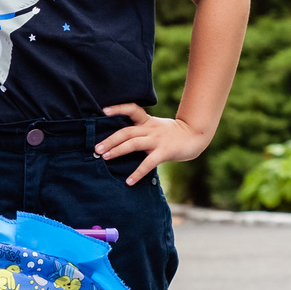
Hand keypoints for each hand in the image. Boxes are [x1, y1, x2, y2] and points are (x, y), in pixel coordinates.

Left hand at [94, 104, 211, 186]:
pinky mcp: (164, 152)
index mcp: (147, 121)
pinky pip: (148, 163)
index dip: (118, 108)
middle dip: (110, 139)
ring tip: (104, 157)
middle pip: (126, 131)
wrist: (194, 136)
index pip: (132, 109)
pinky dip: (137, 172)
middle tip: (96, 148)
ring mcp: (157, 140)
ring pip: (133, 143)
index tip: (104, 110)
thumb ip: (141, 130)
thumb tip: (119, 140)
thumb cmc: (172, 134)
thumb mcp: (156, 127)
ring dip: (117, 151)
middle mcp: (150, 129)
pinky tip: (129, 181)